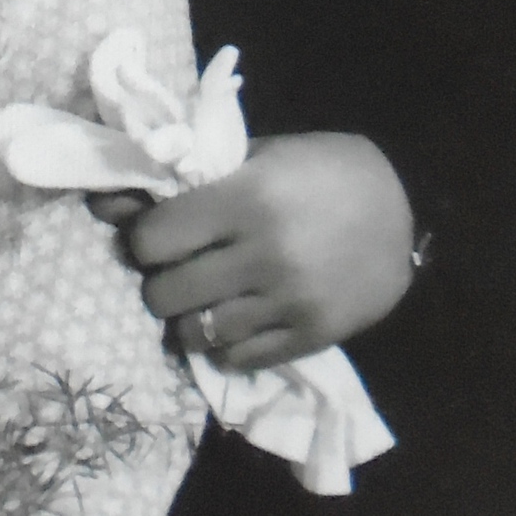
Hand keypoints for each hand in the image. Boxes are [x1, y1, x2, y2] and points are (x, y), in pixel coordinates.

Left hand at [89, 134, 415, 369]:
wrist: (407, 211)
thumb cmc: (322, 171)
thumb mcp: (259, 156)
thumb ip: (190, 178)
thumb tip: (108, 202)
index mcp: (248, 198)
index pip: (153, 239)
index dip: (142, 237)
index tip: (154, 233)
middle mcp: (265, 255)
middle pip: (164, 294)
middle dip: (158, 281)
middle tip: (173, 269)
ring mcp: (289, 303)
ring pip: (195, 333)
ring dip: (187, 316)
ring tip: (200, 296)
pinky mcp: (310, 337)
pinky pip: (237, 359)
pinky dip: (223, 344)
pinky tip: (232, 318)